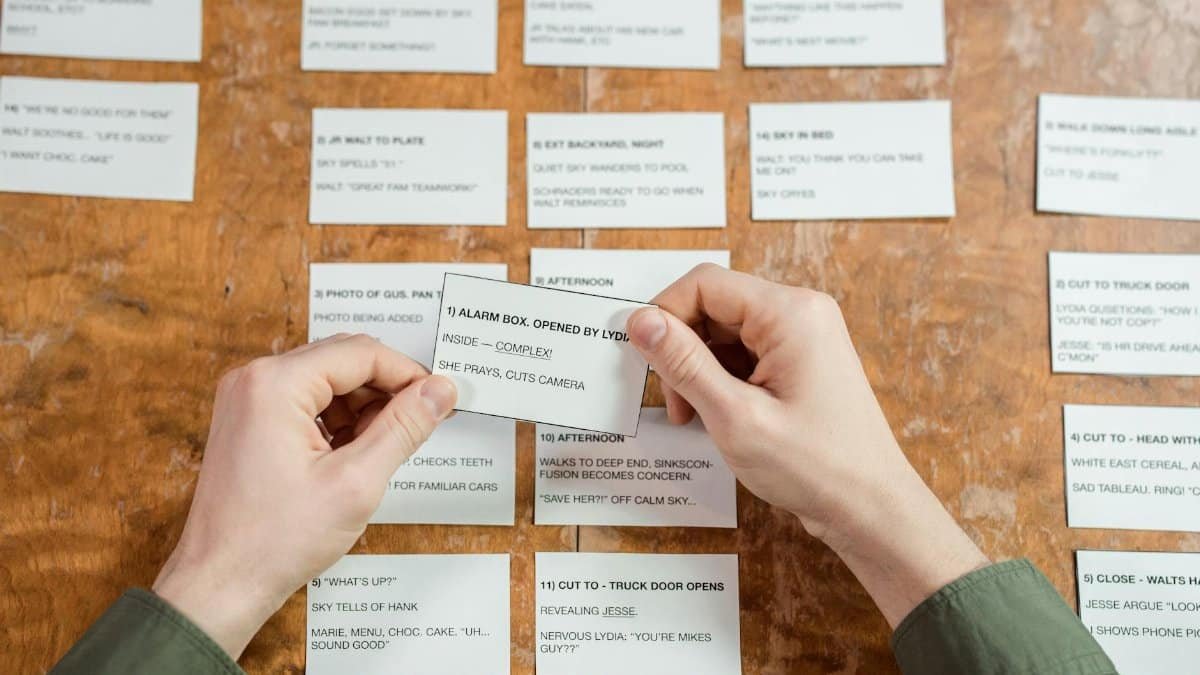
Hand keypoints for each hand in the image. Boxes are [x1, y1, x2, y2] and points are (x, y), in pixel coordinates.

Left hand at [152, 334, 456, 657]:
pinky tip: (353, 455)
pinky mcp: (249, 421)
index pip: (360, 353)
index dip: (407, 374)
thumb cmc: (273, 541)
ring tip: (381, 449)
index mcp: (275, 384)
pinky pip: (306, 401)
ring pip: (327, 380)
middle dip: (386, 389)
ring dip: (362, 406)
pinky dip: (337, 420)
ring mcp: (247, 400)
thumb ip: (403, 428)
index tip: (439, 399)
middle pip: (342, 359)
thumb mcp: (356, 482)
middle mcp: (254, 381)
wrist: (219, 584)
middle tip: (419, 422)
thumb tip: (439, 391)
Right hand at [626, 265, 986, 626]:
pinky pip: (745, 352)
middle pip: (714, 305)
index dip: (665, 315)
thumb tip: (640, 322)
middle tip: (676, 402)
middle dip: (682, 349)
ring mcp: (803, 337)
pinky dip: (721, 379)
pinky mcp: (800, 360)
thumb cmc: (817, 467)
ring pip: (725, 332)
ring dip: (699, 368)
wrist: (871, 508)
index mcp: (790, 314)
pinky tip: (718, 416)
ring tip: (696, 416)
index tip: (644, 358)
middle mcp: (800, 313)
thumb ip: (684, 364)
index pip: (705, 284)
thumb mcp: (735, 416)